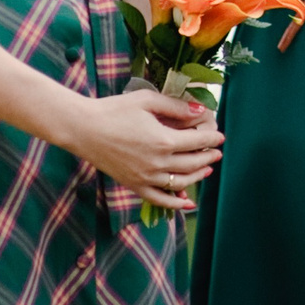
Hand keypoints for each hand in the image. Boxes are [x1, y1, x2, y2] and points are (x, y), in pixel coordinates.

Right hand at [61, 91, 224, 211]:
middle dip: (208, 157)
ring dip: (198, 177)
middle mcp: (157, 163)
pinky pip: (159, 199)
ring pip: (181, 182)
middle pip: (193, 163)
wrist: (83, 128)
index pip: (198, 142)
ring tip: (207, 169)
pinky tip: (188, 203)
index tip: (221, 136)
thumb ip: (177, 107)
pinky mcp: (133, 185)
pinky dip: (175, 203)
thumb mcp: (148, 101)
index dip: (212, 138)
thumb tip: (201, 111)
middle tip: (217, 152)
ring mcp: (145, 177)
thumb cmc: (115, 110)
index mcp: (163, 140)